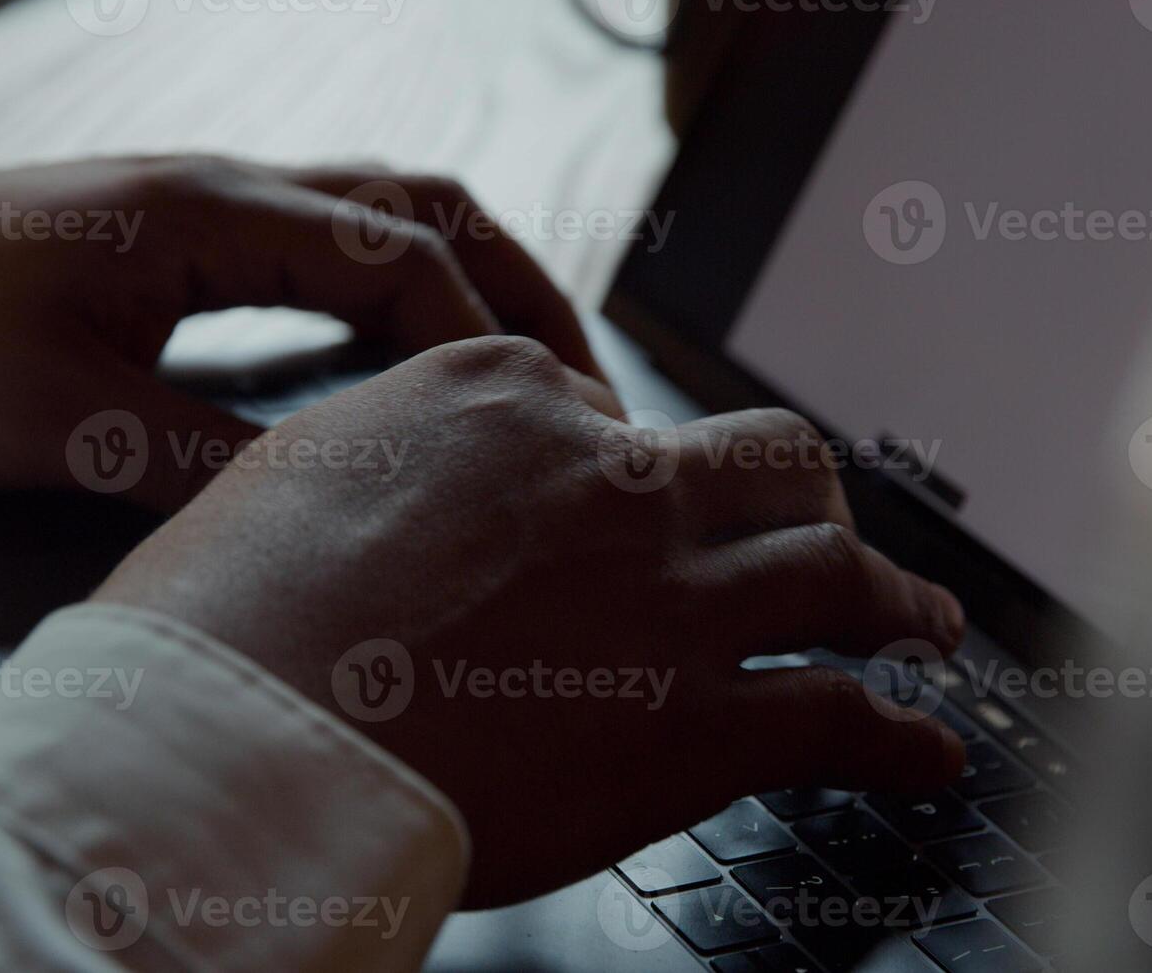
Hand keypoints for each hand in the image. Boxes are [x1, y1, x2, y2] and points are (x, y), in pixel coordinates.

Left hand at [0, 157, 600, 510]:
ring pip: (395, 216)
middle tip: (588, 393)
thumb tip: (331, 506)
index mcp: (211, 212)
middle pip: (433, 209)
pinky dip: (412, 295)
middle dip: (526, 294)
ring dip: (480, 283)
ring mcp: (218, 208)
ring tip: (537, 375)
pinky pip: (339, 247)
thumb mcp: (57, 419)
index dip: (486, 350)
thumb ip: (203, 459)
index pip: (402, 261)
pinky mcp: (195, 239)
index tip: (535, 432)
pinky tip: (424, 361)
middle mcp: (233, 191)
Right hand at [93, 336, 966, 906]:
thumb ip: (394, 463)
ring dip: (894, 600)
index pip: (617, 420)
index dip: (637, 475)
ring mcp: (669, 595)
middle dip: (806, 498)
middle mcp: (609, 479)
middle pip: (767, 461)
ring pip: (835, 569)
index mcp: (503, 399)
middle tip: (828, 531)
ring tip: (924, 625)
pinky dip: (901, 736)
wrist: (234, 741)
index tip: (646, 513)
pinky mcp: (698, 723)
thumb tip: (427, 496)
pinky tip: (926, 751)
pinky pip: (841, 718)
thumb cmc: (225, 623)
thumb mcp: (295, 476)